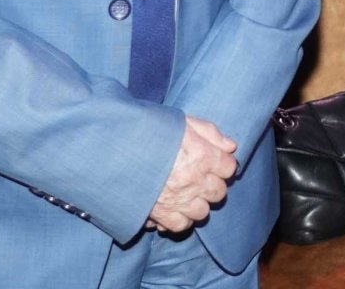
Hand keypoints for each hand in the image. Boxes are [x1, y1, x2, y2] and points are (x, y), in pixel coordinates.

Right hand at [147, 116, 236, 234]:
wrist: (114, 146)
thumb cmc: (147, 128)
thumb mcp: (180, 120)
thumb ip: (208, 131)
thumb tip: (231, 146)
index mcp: (200, 154)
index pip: (229, 167)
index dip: (221, 161)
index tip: (211, 158)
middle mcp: (194, 180)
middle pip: (219, 191)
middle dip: (211, 182)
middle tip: (196, 173)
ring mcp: (179, 200)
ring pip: (203, 211)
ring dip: (196, 201)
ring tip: (184, 190)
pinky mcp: (163, 214)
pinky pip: (182, 225)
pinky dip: (180, 217)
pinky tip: (173, 204)